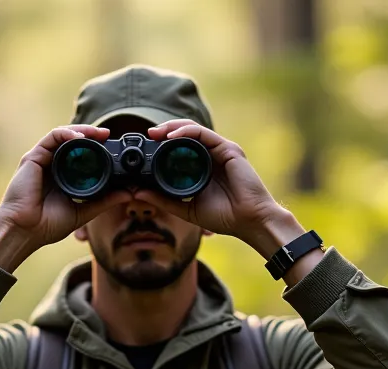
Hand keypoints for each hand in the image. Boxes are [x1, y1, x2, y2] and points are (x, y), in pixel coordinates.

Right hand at [0, 125, 131, 248]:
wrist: (25, 231)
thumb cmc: (47, 225)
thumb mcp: (83, 212)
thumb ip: (105, 201)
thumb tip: (128, 193)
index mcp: (62, 177)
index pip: (80, 155)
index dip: (96, 149)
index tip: (113, 149)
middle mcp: (52, 165)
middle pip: (73, 142)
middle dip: (92, 135)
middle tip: (109, 135)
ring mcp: (42, 160)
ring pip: (64, 135)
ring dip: (82, 131)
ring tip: (99, 133)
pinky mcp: (33, 157)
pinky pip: (51, 137)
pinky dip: (66, 133)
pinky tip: (79, 137)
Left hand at [134, 120, 295, 255]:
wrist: (249, 221)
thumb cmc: (224, 216)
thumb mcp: (186, 208)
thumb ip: (164, 200)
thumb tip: (138, 193)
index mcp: (203, 167)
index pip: (180, 148)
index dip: (162, 144)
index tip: (146, 148)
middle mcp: (211, 155)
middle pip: (185, 134)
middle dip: (165, 131)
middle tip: (148, 134)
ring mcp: (220, 150)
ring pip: (193, 129)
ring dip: (173, 127)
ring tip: (157, 132)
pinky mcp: (228, 149)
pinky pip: (204, 134)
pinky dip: (186, 132)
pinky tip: (173, 136)